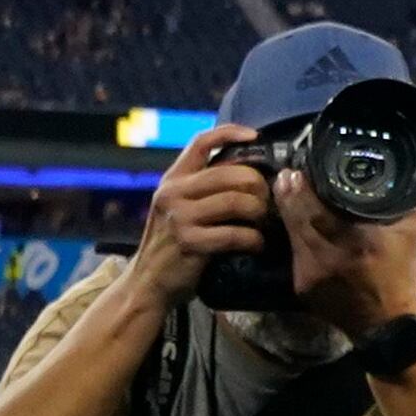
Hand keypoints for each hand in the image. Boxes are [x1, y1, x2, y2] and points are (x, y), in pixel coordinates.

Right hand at [130, 128, 275, 301]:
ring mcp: (179, 218)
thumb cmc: (174, 242)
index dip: (230, 133)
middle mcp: (173, 193)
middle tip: (268, 201)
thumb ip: (204, 186)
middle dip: (259, 186)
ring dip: (259, 212)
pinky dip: (254, 239)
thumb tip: (252, 169)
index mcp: (173, 179)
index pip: (201, 142)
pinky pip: (235, 233)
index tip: (255, 136)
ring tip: (264, 222)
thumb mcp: (180, 206)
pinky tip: (257, 244)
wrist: (148, 283)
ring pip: (237, 201)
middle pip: (232, 173)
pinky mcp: (189, 243)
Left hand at [287, 177, 415, 336]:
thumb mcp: (412, 231)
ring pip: (291, 235)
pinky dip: (294, 235)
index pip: (318, 211)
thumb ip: (412, 198)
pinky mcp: (301, 286)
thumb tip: (410, 167)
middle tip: (286, 175)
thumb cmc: (400, 269)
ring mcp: (311, 275)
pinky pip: (294, 253)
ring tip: (285, 190)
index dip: (302, 190)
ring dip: (287, 212)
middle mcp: (329, 258)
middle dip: (288, 195)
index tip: (298, 171)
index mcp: (357, 242)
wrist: (386, 320)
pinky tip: (295, 222)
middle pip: (297, 220)